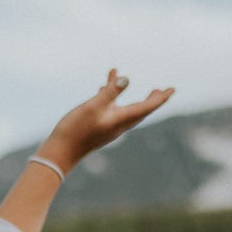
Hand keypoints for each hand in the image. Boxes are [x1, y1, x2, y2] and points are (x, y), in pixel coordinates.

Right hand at [38, 69, 173, 167]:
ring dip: (130, 96)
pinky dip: (110, 97)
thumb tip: (126, 78)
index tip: (172, 90)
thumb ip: (109, 93)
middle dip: (151, 99)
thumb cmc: (75, 130)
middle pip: (140, 110)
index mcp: (120, 120)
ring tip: (126, 83)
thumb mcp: (92, 107)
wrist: (60, 152)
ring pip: (124, 108)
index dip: (160, 98)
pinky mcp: (97, 127)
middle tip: (163, 90)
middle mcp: (118, 124)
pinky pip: (109, 109)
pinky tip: (102, 89)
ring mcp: (107, 126)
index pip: (146, 107)